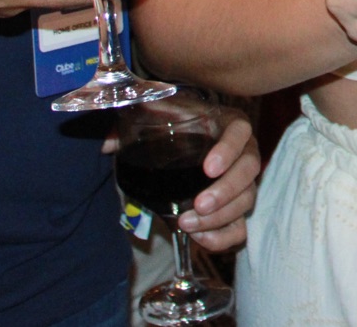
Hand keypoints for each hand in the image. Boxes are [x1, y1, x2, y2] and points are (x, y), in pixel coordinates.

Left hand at [103, 107, 260, 251]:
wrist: (185, 146)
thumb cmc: (175, 129)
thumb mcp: (157, 118)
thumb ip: (132, 124)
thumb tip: (107, 145)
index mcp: (227, 125)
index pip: (240, 131)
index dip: (229, 149)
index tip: (208, 168)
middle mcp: (243, 152)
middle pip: (249, 170)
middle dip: (225, 191)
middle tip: (198, 205)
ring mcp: (244, 182)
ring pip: (246, 200)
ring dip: (220, 217)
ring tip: (187, 224)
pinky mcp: (237, 209)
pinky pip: (241, 227)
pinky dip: (223, 237)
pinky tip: (200, 238)